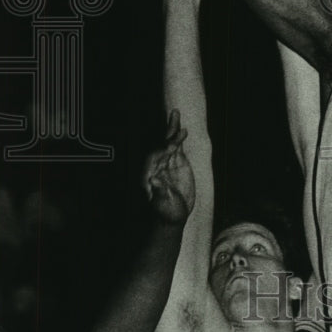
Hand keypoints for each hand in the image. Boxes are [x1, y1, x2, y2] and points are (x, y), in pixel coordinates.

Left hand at [143, 109, 195, 223]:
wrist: (173, 217)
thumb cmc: (166, 215)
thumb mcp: (163, 206)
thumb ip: (159, 192)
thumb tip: (153, 180)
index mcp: (149, 175)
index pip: (154, 158)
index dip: (162, 150)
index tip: (172, 145)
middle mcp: (156, 167)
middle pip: (160, 146)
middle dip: (166, 134)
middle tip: (173, 118)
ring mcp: (166, 164)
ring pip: (167, 143)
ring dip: (171, 129)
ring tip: (175, 113)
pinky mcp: (176, 164)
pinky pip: (176, 147)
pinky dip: (178, 138)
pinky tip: (182, 129)